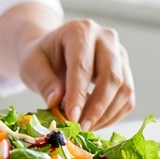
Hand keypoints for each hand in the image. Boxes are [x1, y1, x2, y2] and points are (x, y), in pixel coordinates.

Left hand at [17, 19, 134, 130]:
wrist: (53, 50)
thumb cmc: (42, 56)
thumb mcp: (32, 65)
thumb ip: (44, 82)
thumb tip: (56, 102)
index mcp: (80, 30)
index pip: (83, 65)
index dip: (78, 94)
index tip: (72, 118)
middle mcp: (106, 38)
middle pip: (111, 76)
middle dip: (97, 107)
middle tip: (80, 128)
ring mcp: (119, 53)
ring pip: (124, 89)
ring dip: (106, 114)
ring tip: (84, 127)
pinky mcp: (125, 70)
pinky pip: (127, 97)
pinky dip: (113, 115)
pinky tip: (94, 123)